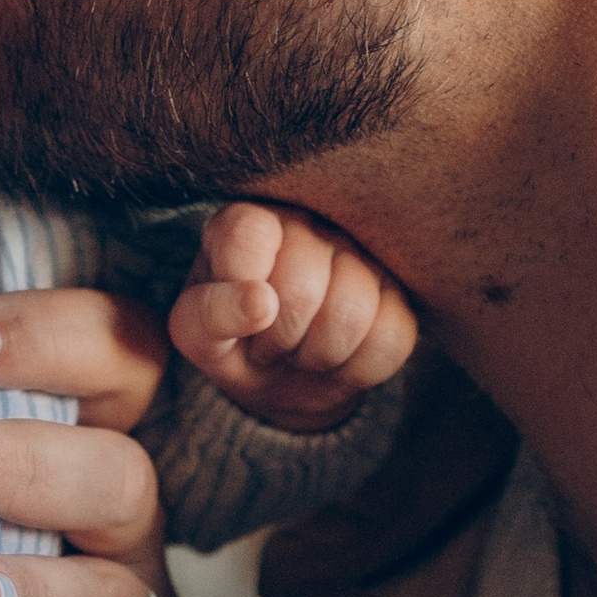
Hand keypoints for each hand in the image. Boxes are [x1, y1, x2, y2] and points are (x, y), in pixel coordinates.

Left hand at [170, 205, 416, 431]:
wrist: (281, 375)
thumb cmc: (231, 340)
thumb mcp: (197, 334)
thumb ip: (209, 315)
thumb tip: (262, 303)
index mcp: (247, 222)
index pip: (247, 234)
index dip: (241, 295)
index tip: (238, 317)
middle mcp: (306, 223)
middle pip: (302, 286)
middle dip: (278, 338)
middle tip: (269, 344)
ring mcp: (359, 253)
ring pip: (351, 312)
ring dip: (317, 355)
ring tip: (301, 350)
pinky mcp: (399, 291)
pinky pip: (392, 337)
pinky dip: (357, 369)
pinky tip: (338, 358)